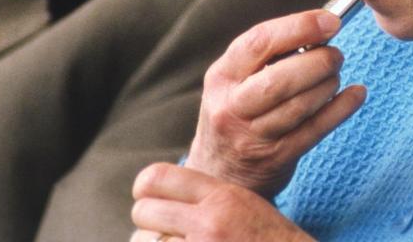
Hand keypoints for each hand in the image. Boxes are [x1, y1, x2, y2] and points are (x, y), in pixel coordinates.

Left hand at [131, 163, 315, 241]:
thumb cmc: (270, 241)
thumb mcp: (245, 205)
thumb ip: (207, 196)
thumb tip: (158, 193)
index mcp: (223, 196)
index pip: (156, 177)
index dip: (146, 188)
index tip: (151, 198)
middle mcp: (209, 221)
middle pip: (143, 211)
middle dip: (149, 224)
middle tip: (166, 232)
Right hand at [184, 9, 365, 196]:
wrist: (222, 172)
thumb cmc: (240, 110)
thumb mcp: (238, 78)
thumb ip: (272, 53)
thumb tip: (324, 25)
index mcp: (223, 75)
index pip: (260, 42)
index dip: (301, 27)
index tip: (331, 21)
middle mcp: (231, 106)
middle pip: (280, 80)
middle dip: (318, 62)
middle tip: (336, 55)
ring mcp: (252, 136)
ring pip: (300, 106)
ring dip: (328, 85)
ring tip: (335, 75)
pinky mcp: (276, 158)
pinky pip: (316, 129)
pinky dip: (342, 108)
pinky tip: (356, 94)